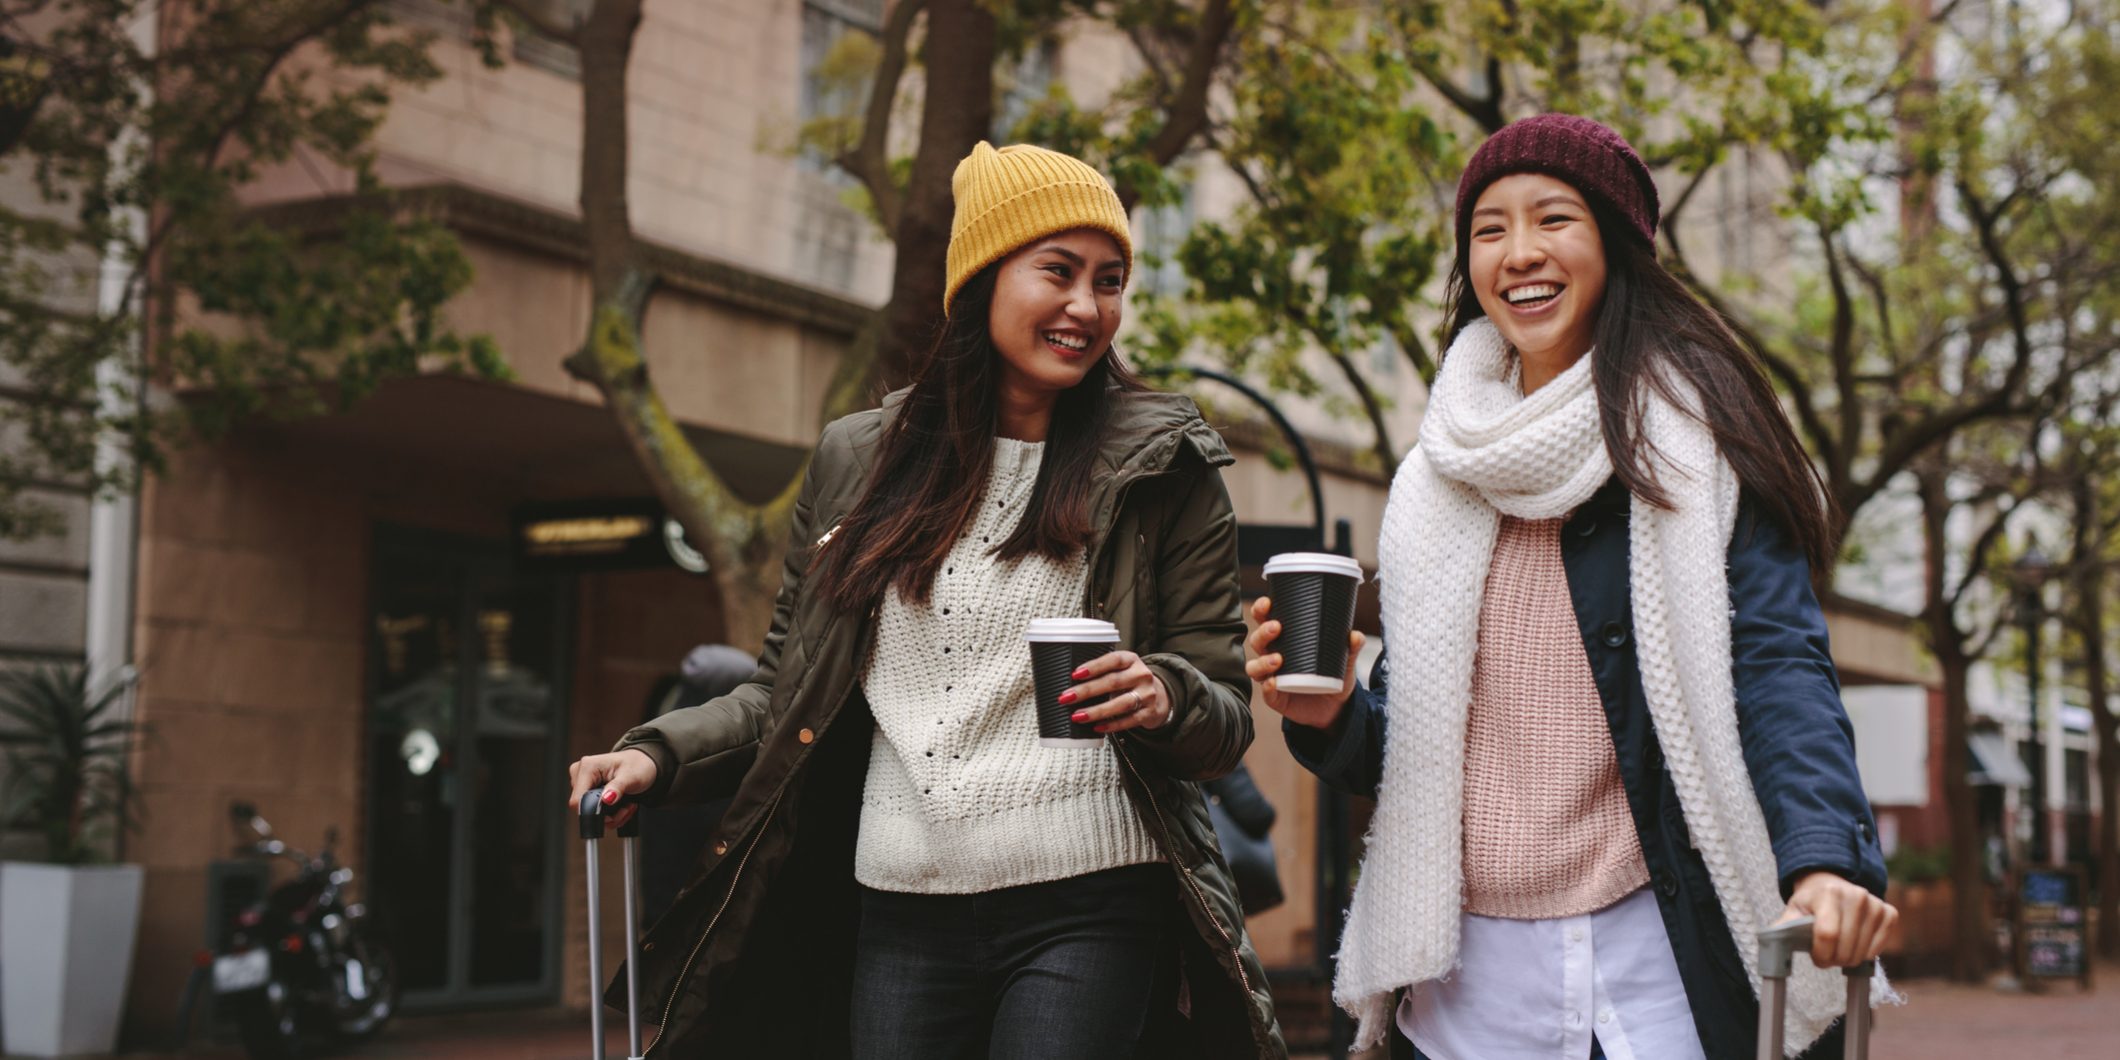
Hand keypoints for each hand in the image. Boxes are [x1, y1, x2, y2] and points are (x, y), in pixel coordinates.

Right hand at [566, 748, 658, 829]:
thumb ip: (618, 788)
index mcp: (588, 766)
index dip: (593, 812)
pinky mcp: (587, 789)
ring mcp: (582, 782)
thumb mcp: (632, 777)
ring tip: (625, 807)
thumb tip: (606, 799)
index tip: (613, 815)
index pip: (578, 800)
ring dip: (611, 816)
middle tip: (625, 809)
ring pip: (589, 812)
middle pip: (584, 808)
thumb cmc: (638, 766)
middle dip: (607, 815)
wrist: (643, 764)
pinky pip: (593, 810)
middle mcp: (580, 773)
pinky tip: (620, 806)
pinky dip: (609, 814)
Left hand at [1061, 651, 1172, 733]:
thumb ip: (1102, 672)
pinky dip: (1111, 725)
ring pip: (1121, 703)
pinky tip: (1097, 727)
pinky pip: (1129, 720)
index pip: (1113, 660)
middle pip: (1113, 682)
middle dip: (1087, 691)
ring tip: (1078, 716)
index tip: (1075, 674)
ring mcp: (1147, 694)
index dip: (1094, 666)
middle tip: (1067, 697)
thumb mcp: (1120, 669)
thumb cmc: (1129, 681)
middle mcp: (1141, 675)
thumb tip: (1070, 683)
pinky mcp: (1149, 712)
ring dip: (1097, 711)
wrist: (1157, 696)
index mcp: (1131, 660)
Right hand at [1243, 596, 1363, 729]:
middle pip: (1257, 641)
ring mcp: (1272, 677)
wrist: (1335, 708)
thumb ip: (1350, 648)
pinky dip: (1267, 687)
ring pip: (1255, 667)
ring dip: (1263, 661)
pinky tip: (1273, 683)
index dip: (1261, 611)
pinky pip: (1266, 692)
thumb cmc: (1333, 676)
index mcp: (1285, 641)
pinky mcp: (1275, 697)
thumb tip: (1355, 636)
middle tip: (1276, 627)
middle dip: (1262, 632)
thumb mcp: (1344, 660)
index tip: (1267, 603)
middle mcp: (1273, 656)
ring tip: (1278, 659)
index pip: (1266, 621)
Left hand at [1776, 871, 1896, 967]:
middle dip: (1834, 959)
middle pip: (1846, 947)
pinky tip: (1855, 943)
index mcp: (1829, 893)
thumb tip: (1770, 944)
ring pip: (1863, 952)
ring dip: (1849, 959)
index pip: (1827, 934)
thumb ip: (1784, 928)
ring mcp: (1875, 904)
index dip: (1821, 954)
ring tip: (1839, 949)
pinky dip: (1866, 954)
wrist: (1831, 885)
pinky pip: (1879, 948)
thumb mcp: (1793, 911)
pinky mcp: (1889, 913)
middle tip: (1826, 955)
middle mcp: (1856, 895)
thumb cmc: (1810, 903)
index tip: (1816, 958)